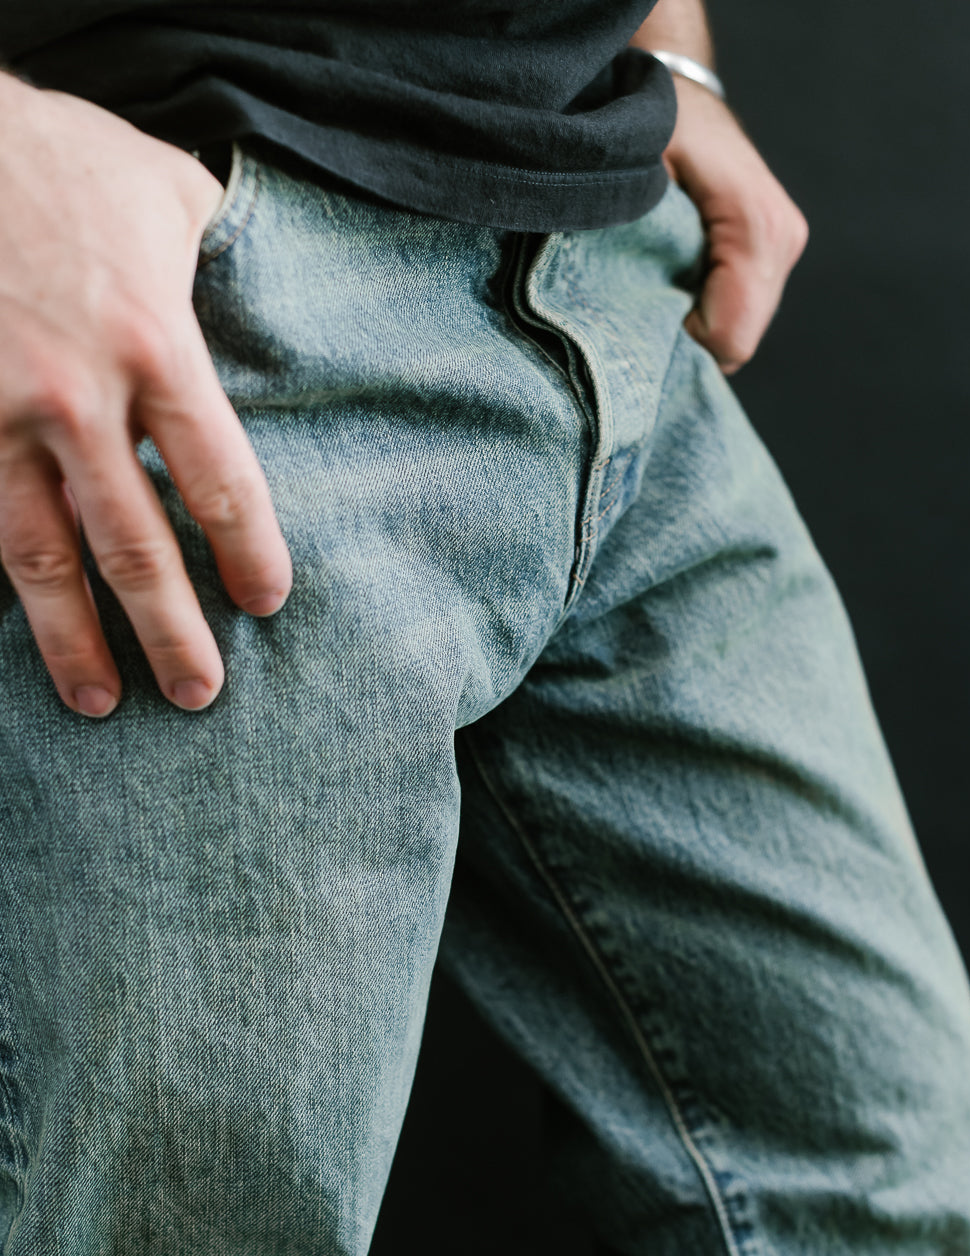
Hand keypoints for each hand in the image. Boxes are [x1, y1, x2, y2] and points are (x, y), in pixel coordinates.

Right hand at [0, 76, 292, 716]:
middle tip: (198, 694)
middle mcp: (79, 397)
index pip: (220, 483)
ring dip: (72, 638)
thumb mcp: (168, 192)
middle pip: (136, 545)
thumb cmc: (60, 160)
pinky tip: (13, 635)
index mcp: (156, 346)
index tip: (264, 605)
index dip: (247, 555)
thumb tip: (256, 301)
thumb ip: (218, 263)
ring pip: (41, 555)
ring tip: (99, 701)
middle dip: (170, 629)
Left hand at [665, 74, 808, 374]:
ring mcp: (785, 244)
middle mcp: (782, 240)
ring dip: (698, 323)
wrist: (676, 91)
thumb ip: (642, 242)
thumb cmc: (650, 126)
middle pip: (739, 343)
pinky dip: (708, 309)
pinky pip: (743, 309)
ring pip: (742, 330)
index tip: (644, 315)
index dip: (683, 345)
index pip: (731, 339)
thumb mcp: (635, 176)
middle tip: (643, 307)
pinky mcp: (778, 248)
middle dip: (689, 340)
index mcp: (755, 227)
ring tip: (660, 286)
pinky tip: (679, 280)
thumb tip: (640, 318)